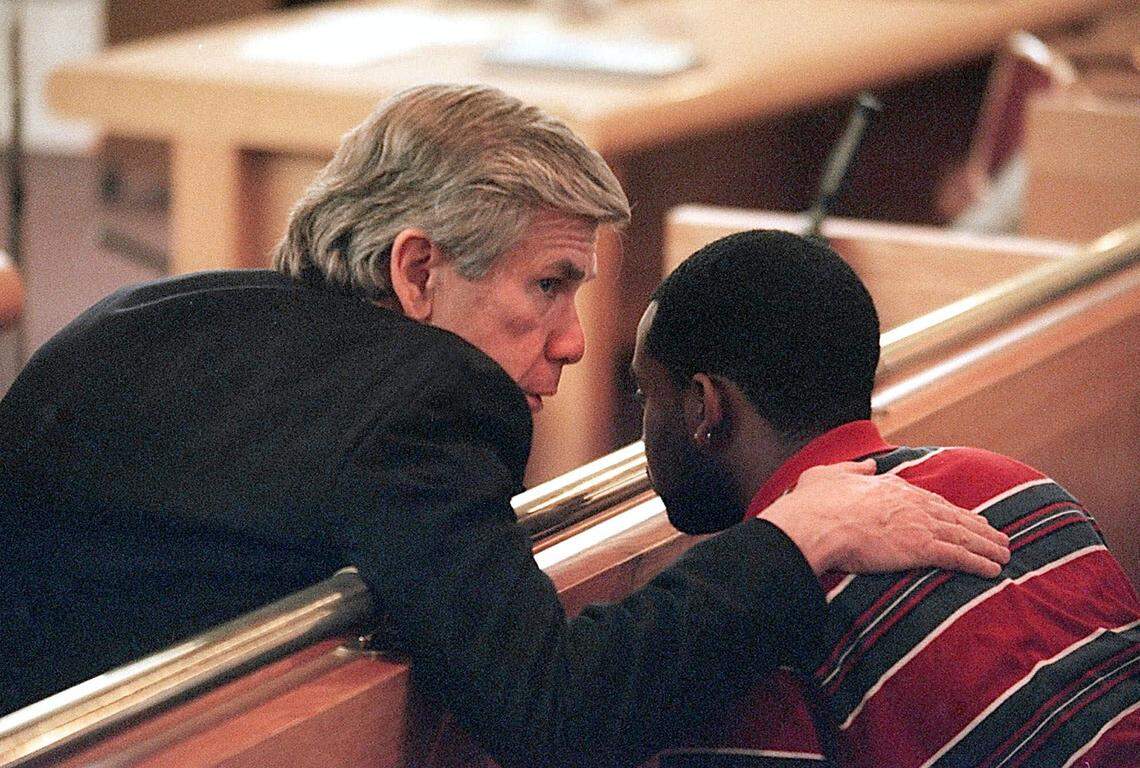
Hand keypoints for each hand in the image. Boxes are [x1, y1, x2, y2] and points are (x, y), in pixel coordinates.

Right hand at [759, 459, 1009, 576]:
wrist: (816, 523)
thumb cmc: (815, 504)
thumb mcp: (829, 475)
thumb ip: (853, 470)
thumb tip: (870, 465)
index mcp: (891, 488)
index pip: (930, 500)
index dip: (950, 510)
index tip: (965, 516)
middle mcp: (911, 504)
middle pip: (954, 516)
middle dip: (979, 527)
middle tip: (998, 536)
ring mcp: (918, 525)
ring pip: (963, 536)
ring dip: (987, 546)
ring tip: (1004, 554)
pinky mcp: (921, 548)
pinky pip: (958, 557)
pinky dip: (979, 563)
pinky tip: (993, 570)